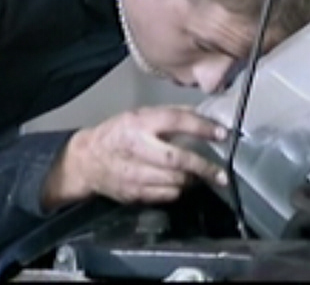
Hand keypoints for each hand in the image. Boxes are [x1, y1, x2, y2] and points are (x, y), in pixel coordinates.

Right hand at [42, 105, 228, 209]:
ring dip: (192, 180)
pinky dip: (178, 190)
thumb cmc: (119, 133)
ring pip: (173, 181)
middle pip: (176, 159)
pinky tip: (181, 183)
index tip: (222, 134)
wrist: (86, 160)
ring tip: (200, 176)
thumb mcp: (141, 115)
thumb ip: (171, 115)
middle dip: (203, 167)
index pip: (176, 121)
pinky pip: (165, 195)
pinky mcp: (132, 193)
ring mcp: (133, 173)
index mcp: (139, 123)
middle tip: (222, 173)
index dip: (202, 128)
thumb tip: (204, 117)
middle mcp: (136, 147)